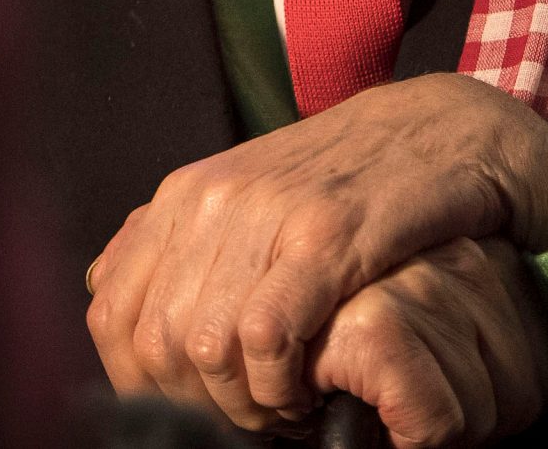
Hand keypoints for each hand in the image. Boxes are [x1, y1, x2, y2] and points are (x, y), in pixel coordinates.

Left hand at [83, 73, 547, 433]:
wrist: (440, 130)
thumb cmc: (344, 177)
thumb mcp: (248, 198)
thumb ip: (184, 243)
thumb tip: (108, 293)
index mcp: (182, 195)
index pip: (110, 312)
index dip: (139, 382)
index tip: (187, 407)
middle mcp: (211, 201)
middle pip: (155, 342)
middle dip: (198, 402)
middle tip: (247, 416)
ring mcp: (266, 214)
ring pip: (205, 346)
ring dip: (243, 402)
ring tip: (281, 408)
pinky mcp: (327, 235)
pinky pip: (268, 335)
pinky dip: (279, 385)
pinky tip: (308, 391)